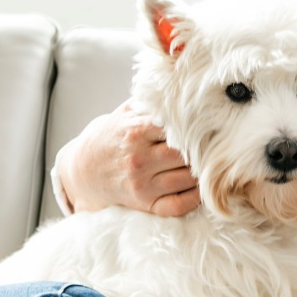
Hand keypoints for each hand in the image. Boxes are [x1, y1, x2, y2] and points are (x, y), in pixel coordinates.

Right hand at [57, 100, 199, 216]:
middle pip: (185, 154)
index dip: (195, 127)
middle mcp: (139, 160)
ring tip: (208, 163)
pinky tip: (200, 186)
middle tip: (213, 145)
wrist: (83, 169)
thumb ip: (152, 103)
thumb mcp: (126, 113)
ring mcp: (142, 185)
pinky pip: (179, 205)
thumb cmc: (112, 137)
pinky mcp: (145, 204)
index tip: (206, 125)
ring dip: (202, 171)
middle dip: (201, 150)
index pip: (177, 128)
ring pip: (187, 179)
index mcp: (135, 132)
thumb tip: (184, 91)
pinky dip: (195, 197)